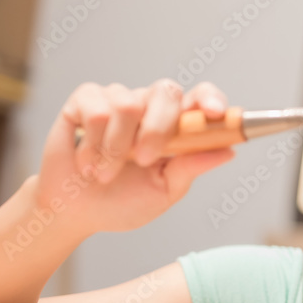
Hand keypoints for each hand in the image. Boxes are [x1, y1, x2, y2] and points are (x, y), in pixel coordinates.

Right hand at [36, 80, 235, 236]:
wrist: (75, 211)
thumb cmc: (122, 201)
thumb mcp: (164, 190)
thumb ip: (191, 167)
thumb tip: (228, 151)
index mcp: (176, 126)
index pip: (200, 97)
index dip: (210, 98)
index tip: (215, 113)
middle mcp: (150, 107)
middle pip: (166, 91)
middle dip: (158, 128)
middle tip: (145, 160)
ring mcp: (118, 99)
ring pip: (128, 105)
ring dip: (116, 149)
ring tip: (106, 172)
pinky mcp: (85, 100)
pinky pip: (97, 110)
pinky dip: (93, 144)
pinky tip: (87, 160)